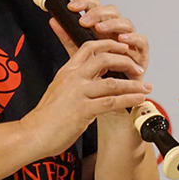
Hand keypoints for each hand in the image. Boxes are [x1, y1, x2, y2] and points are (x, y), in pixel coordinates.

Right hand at [23, 38, 151, 158]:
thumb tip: (93, 78)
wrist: (31, 135)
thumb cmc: (45, 117)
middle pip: (104, 58)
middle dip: (125, 60)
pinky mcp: (82, 110)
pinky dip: (129, 100)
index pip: (90, 47)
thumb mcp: (58, 90)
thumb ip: (75, 81)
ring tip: (147, 87)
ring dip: (133, 84)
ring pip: (112, 82)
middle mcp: (73, 78)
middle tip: (138, 67)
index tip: (123, 48)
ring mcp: (78, 93)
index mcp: (67, 71)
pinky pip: (111, 102)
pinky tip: (139, 100)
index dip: (109, 44)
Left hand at [49, 0, 149, 76]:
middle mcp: (116, 32)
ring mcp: (130, 42)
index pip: (95, 7)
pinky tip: (122, 39)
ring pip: (126, 23)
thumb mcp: (79, 54)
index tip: (72, 7)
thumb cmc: (99, 76)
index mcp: (102, 28)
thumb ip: (68, 37)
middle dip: (97, 13)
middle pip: (111, 11)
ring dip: (112, 24)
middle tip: (84, 21)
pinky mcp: (141, 54)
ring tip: (100, 29)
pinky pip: (142, 41)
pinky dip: (133, 38)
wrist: (111, 99)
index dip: (85, 3)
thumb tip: (54, 20)